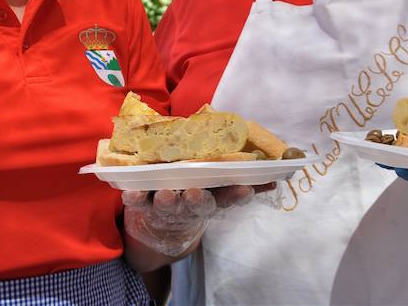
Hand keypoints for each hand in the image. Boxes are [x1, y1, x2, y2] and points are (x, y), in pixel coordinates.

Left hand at [122, 186, 253, 256]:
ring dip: (167, 200)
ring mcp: (164, 206)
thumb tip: (275, 176)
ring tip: (166, 194)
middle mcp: (187, 205)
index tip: (243, 189)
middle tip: (195, 193)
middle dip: (196, 199)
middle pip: (194, 204)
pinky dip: (134, 197)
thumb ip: (241, 184)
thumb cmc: (191, 199)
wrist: (157, 230)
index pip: (224, 198)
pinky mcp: (142, 204)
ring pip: (167, 204)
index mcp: (207, 200)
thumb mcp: (216, 194)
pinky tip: (132, 192)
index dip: (234, 195)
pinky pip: (137, 201)